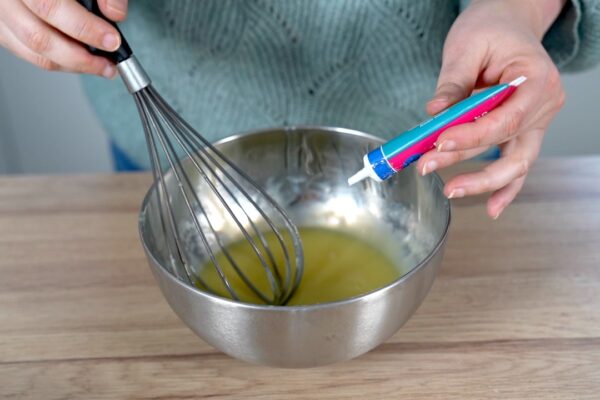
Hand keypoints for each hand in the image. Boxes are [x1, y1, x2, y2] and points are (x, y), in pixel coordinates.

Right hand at [0, 0, 127, 77]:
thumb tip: (114, 13)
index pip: (51, 6)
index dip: (85, 28)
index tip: (112, 40)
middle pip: (38, 36)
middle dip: (80, 58)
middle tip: (108, 63)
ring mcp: (1, 12)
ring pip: (32, 49)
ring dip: (71, 65)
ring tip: (100, 66)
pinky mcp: (2, 27)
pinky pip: (27, 53)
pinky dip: (57, 62)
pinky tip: (79, 60)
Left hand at [417, 0, 565, 218]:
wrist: (508, 22)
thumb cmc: (491, 29)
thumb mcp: (466, 47)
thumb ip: (452, 83)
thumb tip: (434, 115)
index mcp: (536, 79)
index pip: (504, 119)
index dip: (470, 137)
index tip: (438, 143)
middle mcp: (544, 105)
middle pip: (508, 145)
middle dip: (466, 161)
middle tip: (427, 166)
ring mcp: (537, 122)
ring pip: (516, 163)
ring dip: (483, 181)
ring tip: (450, 190)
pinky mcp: (522, 132)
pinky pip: (518, 165)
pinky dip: (505, 188)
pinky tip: (490, 208)